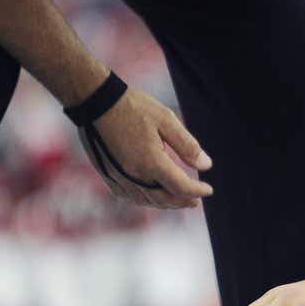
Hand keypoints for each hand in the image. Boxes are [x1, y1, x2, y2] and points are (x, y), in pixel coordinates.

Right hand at [80, 88, 212, 208]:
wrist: (96, 102)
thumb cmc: (134, 107)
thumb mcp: (166, 120)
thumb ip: (187, 145)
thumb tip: (206, 166)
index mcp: (151, 162)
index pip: (181, 187)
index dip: (197, 191)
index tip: (209, 190)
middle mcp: (134, 175)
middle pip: (164, 199)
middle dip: (182, 201)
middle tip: (195, 200)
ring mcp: (119, 177)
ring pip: (146, 200)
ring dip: (165, 203)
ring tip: (178, 199)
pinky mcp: (108, 175)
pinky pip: (129, 196)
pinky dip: (144, 199)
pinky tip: (151, 196)